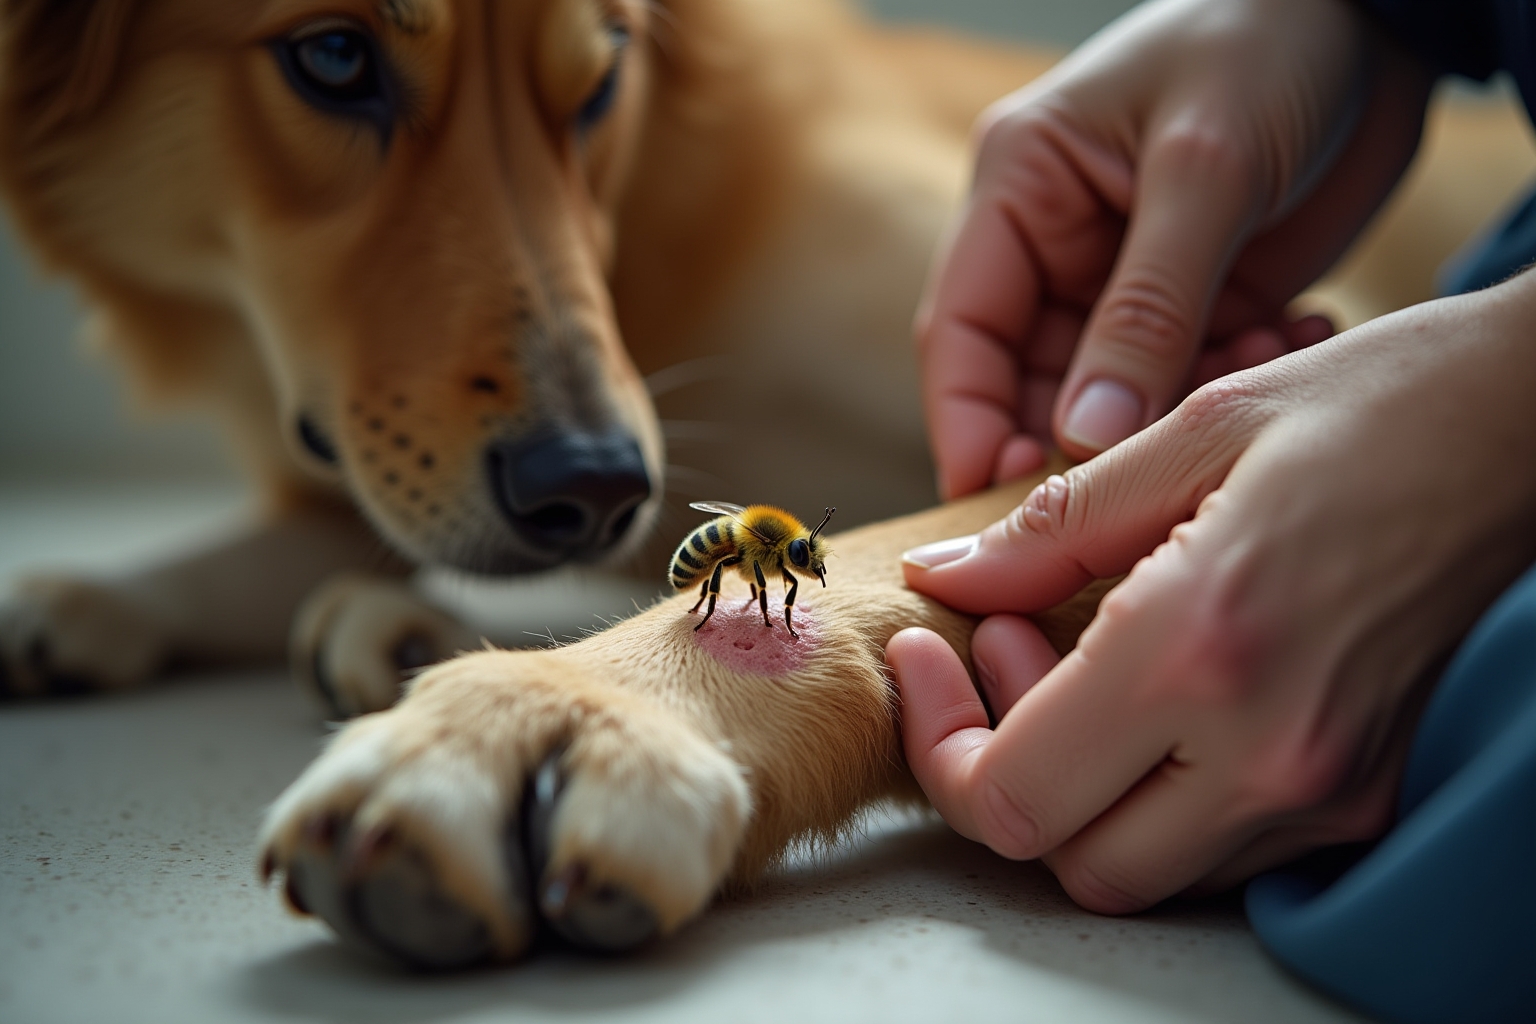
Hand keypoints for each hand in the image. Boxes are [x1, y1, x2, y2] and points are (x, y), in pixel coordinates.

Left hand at [889, 273, 1535, 911]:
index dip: (937, 740)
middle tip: (1000, 646)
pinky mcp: (1361, 790)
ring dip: (1072, 785)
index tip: (921, 648)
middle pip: (1068, 861)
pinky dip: (1147, 789)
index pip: (1015, 796)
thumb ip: (1048, 528)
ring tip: (1067, 653)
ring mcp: (1326, 788)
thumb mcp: (1193, 431)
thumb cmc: (1372, 403)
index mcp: (1205, 648)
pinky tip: (1142, 686)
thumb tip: (941, 578)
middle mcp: (1270, 751)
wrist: (1534, 427)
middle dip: (998, 771)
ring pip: (1141, 868)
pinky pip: (1214, 842)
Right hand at [919, 0, 1431, 498]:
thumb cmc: (1269, 41)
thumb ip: (1146, 309)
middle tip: (1144, 480)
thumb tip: (1084, 439)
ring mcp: (1122, 282)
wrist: (1381, 18)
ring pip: (1112, 398)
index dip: (967, 426)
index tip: (990, 506)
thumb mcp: (1204, 170)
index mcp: (1019, 192)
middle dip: (1081, 438)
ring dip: (1175, 409)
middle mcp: (1054, 246)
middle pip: (1027, 383)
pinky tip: (1288, 334)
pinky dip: (1227, 383)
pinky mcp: (1192, 304)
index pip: (962, 333)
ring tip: (1254, 357)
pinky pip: (1185, 381)